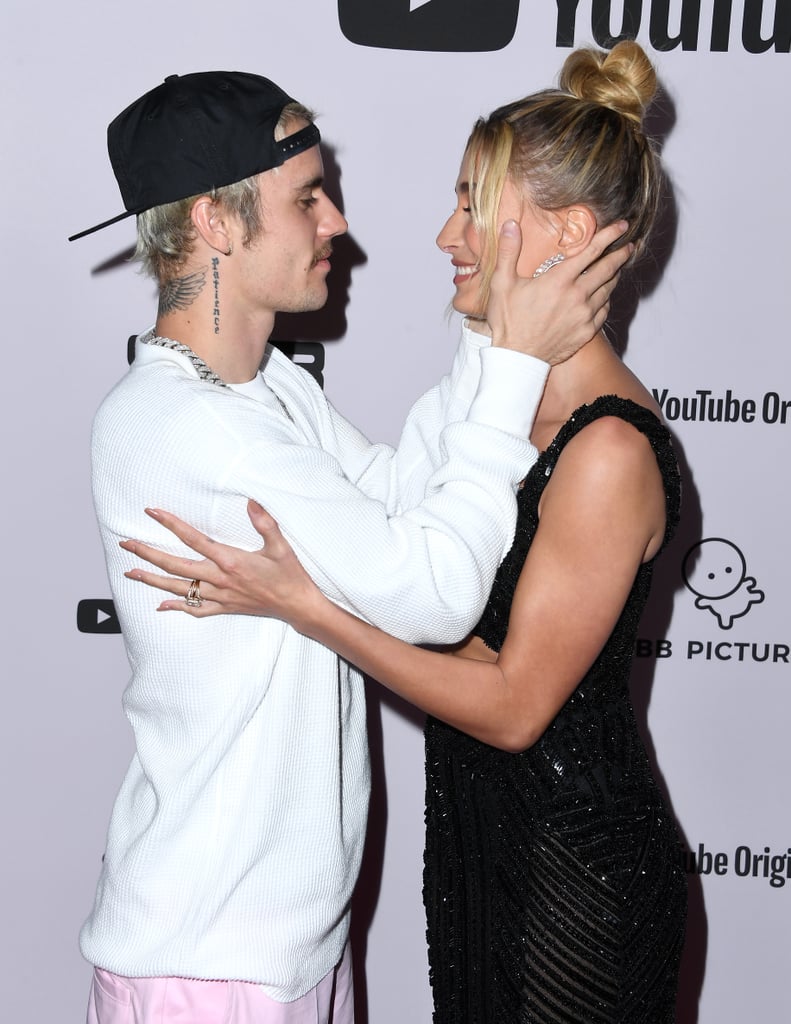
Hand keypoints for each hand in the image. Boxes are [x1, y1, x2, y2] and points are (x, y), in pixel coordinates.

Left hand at [121, 500, 320, 625]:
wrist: (298, 606)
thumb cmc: (290, 575)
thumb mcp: (281, 546)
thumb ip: (265, 523)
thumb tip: (251, 501)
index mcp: (230, 561)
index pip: (193, 539)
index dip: (171, 524)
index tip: (152, 512)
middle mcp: (219, 579)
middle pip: (175, 566)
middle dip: (147, 554)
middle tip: (126, 543)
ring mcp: (220, 596)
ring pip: (179, 588)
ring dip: (152, 580)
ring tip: (130, 573)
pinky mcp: (225, 607)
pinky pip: (195, 609)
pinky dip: (176, 607)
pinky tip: (161, 605)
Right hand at [488, 219, 632, 364]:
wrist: (518, 358)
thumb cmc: (508, 321)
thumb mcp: (502, 284)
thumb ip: (508, 252)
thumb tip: (510, 224)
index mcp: (559, 280)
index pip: (592, 250)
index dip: (610, 235)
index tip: (623, 226)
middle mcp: (577, 296)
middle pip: (608, 269)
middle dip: (621, 254)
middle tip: (630, 246)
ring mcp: (584, 315)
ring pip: (608, 290)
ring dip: (614, 277)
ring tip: (616, 269)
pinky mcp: (586, 331)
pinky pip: (604, 311)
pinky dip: (606, 300)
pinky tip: (603, 296)